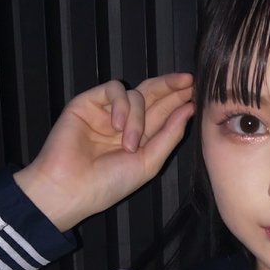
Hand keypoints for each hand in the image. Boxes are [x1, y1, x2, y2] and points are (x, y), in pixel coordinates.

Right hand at [14, 74, 194, 231]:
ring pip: (136, 94)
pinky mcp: (88, 102)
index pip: (165, 112)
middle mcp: (127, 122)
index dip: (181, 101)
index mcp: (143, 137)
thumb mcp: (149, 163)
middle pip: (154, 95)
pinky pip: (113, 90)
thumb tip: (189, 110)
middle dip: (172, 87)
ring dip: (138, 117)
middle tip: (189, 81)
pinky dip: (121, 105)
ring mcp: (108, 111)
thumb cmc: (109, 183)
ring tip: (129, 144)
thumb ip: (169, 135)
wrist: (70, 188)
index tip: (199, 93)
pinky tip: (116, 125)